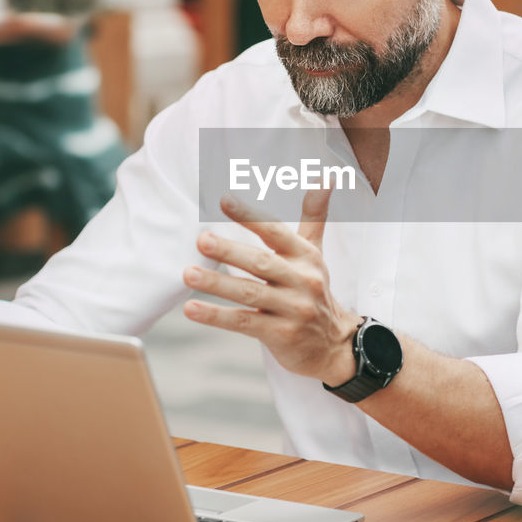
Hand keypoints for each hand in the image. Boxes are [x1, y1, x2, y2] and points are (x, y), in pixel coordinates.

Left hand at [182, 190, 360, 384]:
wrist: (334, 344)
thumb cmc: (314, 291)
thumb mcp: (315, 253)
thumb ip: (313, 216)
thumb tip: (325, 177)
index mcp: (305, 257)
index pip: (276, 231)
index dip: (251, 215)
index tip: (224, 200)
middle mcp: (301, 281)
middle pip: (261, 263)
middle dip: (230, 252)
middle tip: (201, 240)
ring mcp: (292, 309)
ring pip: (249, 293)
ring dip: (216, 284)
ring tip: (187, 274)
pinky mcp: (280, 334)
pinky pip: (244, 323)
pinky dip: (217, 316)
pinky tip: (192, 309)